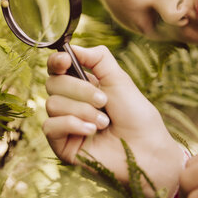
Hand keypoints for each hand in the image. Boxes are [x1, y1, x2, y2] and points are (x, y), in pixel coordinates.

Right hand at [44, 45, 183, 197]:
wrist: (146, 150)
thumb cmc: (137, 116)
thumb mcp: (119, 79)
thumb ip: (98, 58)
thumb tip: (72, 47)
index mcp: (82, 85)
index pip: (56, 69)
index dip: (56, 62)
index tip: (65, 60)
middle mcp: (70, 103)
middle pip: (52, 83)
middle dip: (79, 90)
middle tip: (104, 101)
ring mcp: (64, 123)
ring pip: (51, 104)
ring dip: (81, 110)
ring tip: (104, 122)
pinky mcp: (61, 144)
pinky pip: (50, 126)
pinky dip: (71, 124)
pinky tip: (91, 131)